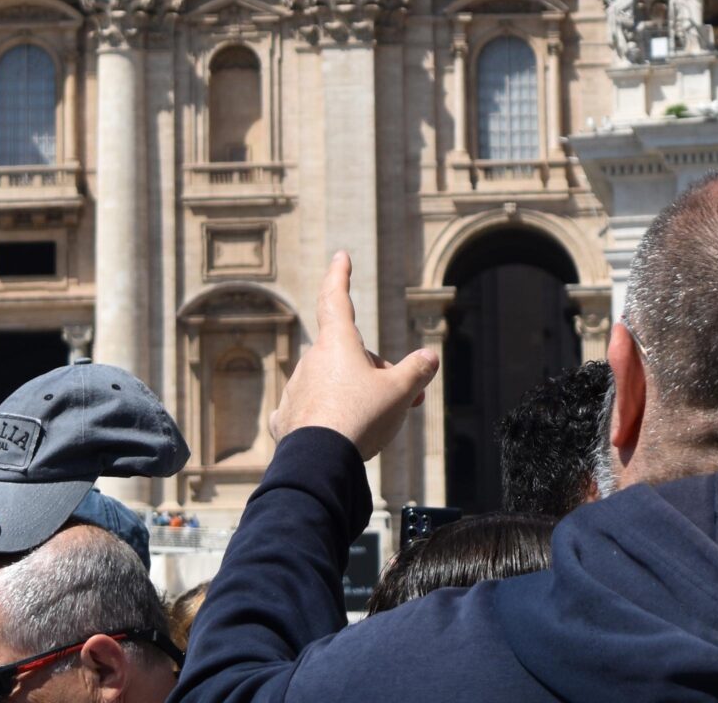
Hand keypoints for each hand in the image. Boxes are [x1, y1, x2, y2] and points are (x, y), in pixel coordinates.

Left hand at [269, 253, 437, 461]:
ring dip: (354, 395)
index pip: (336, 296)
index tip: (341, 256)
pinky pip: (310, 411)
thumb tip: (430, 357)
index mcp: (337, 343)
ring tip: (377, 424)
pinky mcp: (287, 419)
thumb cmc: (360, 419)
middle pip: (348, 355)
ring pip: (332, 383)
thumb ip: (416, 371)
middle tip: (405, 396)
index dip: (340, 274)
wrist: (319, 463)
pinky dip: (326, 418)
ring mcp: (297, 389)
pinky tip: (336, 434)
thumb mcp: (399, 392)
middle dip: (376, 371)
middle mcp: (312, 360)